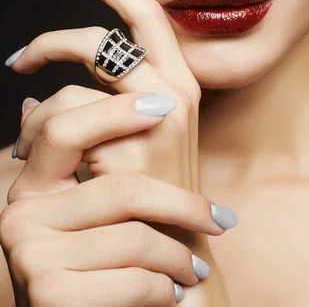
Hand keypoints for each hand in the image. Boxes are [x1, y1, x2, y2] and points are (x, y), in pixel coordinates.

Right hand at [1, 99, 231, 304]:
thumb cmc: (108, 260)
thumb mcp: (102, 207)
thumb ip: (99, 147)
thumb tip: (122, 93)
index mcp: (33, 183)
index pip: (65, 126)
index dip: (116, 112)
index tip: (165, 108)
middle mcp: (20, 213)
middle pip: (120, 188)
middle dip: (181, 208)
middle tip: (218, 219)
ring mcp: (29, 254)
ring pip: (135, 237)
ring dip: (177, 259)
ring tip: (193, 270)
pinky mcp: (48, 294)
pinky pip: (131, 279)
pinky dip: (162, 289)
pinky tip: (172, 294)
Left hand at [2, 0, 235, 304]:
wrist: (175, 252)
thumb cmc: (153, 189)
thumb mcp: (137, 135)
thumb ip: (96, 104)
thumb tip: (34, 93)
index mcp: (179, 80)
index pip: (144, 14)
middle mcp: (174, 93)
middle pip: (100, 42)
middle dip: (50, 42)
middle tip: (18, 61)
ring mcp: (153, 124)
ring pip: (71, 91)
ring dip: (35, 114)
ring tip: (22, 142)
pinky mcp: (129, 157)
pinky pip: (61, 130)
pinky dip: (37, 141)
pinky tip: (33, 165)